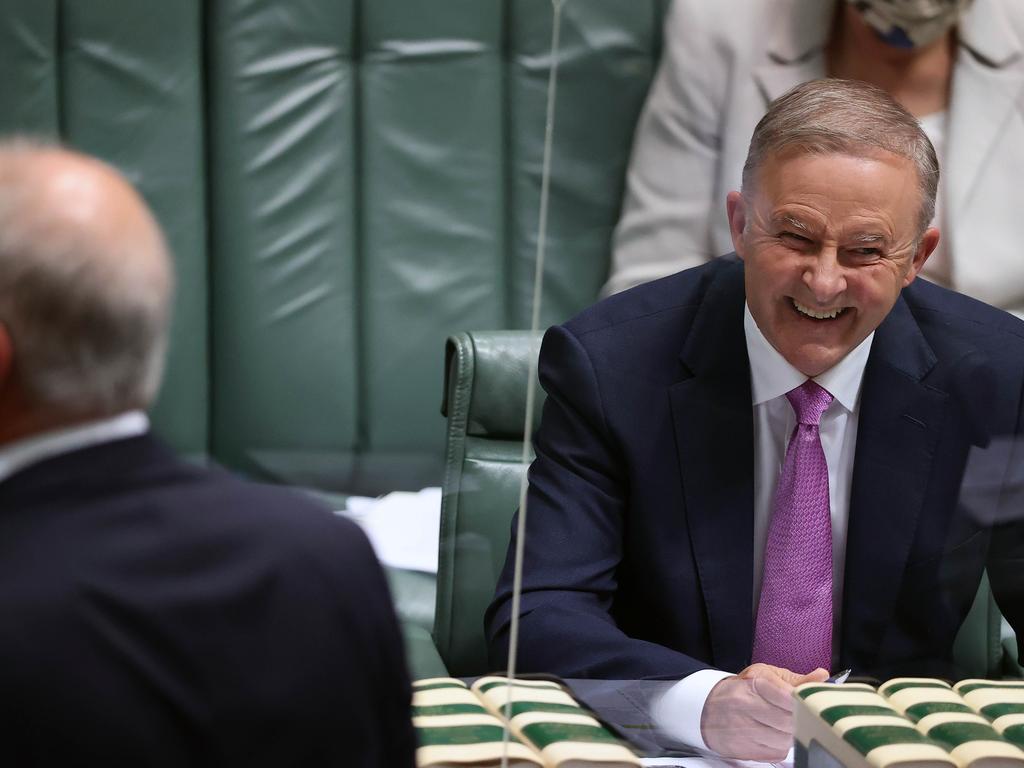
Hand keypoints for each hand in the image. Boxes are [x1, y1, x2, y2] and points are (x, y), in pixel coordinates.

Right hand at [700, 663, 828, 760]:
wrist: (706, 710)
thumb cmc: (739, 691)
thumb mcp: (763, 675)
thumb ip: (795, 679)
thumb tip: (822, 676)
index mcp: (752, 685)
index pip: (788, 696)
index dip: (804, 700)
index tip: (811, 700)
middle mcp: (745, 708)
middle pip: (789, 720)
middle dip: (802, 717)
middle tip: (806, 713)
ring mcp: (744, 731)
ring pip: (786, 738)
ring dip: (793, 732)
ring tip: (789, 723)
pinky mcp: (746, 751)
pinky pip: (778, 752)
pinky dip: (783, 744)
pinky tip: (776, 734)